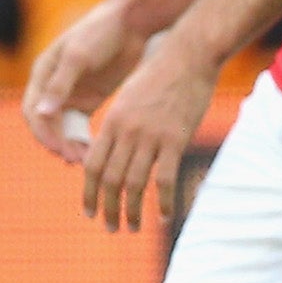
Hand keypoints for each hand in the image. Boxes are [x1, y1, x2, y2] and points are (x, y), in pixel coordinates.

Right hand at [23, 0, 147, 162]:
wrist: (133, 21)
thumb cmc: (101, 31)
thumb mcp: (79, 56)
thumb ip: (61, 84)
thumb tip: (41, 113)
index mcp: (43, 74)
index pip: (35, 111)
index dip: (44, 132)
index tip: (58, 148)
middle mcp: (53, 87)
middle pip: (48, 124)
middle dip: (59, 142)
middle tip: (75, 159)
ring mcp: (72, 94)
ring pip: (65, 127)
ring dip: (72, 144)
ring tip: (87, 161)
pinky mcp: (91, 98)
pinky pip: (83, 124)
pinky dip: (86, 138)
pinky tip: (96, 151)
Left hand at [78, 29, 217, 230]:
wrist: (190, 54)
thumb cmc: (162, 73)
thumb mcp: (130, 97)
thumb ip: (119, 124)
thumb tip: (113, 151)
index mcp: (112, 122)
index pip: (92, 168)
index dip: (89, 194)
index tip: (90, 212)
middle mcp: (127, 132)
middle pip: (110, 181)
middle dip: (108, 209)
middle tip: (111, 227)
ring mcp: (151, 136)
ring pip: (134, 184)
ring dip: (131, 211)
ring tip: (131, 228)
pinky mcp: (177, 138)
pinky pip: (166, 178)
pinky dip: (164, 201)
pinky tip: (165, 216)